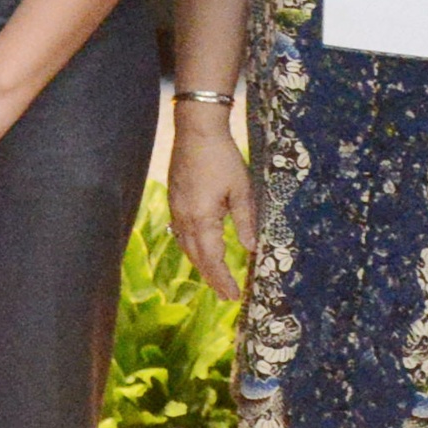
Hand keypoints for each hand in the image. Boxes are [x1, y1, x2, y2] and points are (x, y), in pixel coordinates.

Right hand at [166, 111, 253, 303]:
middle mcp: (185, 219)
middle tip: (226, 296)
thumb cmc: (222, 158)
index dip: (223, 279)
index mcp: (202, 218)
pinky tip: (198, 250)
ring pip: (187, 247)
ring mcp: (177, 210)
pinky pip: (181, 234)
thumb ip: (246, 220)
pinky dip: (192, 248)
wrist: (196, 131)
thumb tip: (252, 248)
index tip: (234, 295)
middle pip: (197, 257)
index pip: (213, 258)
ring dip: (201, 265)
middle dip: (212, 278)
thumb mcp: (242, 189)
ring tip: (214, 278)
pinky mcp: (175, 201)